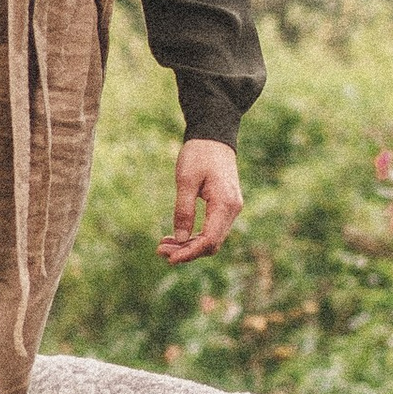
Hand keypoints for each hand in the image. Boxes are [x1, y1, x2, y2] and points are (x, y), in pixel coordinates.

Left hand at [161, 136, 242, 263]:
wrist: (213, 136)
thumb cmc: (199, 154)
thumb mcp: (185, 180)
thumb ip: (184, 211)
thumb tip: (180, 239)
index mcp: (224, 203)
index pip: (210, 240)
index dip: (189, 253)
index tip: (169, 258)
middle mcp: (232, 209)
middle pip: (211, 244)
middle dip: (186, 251)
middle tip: (159, 250)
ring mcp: (231, 209)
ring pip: (212, 239)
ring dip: (189, 245)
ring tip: (163, 245)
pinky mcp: (225, 206)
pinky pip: (212, 229)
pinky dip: (195, 236)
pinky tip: (176, 236)